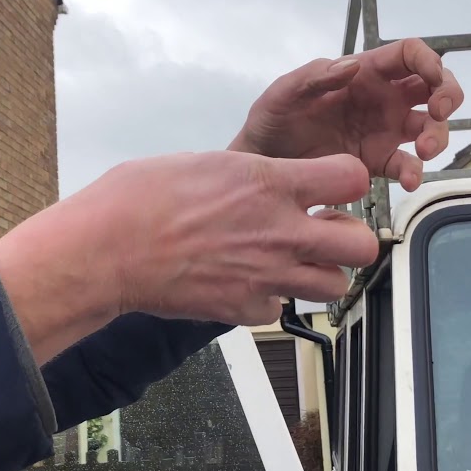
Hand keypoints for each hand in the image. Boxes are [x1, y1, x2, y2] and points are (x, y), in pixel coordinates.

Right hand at [0, 150, 376, 362]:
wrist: (107, 249)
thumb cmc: (140, 198)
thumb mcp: (207, 162)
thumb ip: (253, 174)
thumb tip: (268, 178)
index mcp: (270, 183)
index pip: (354, 178)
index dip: (349, 181)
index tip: (336, 184)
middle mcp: (279, 232)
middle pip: (362, 245)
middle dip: (351, 237)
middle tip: (326, 231)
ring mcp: (266, 275)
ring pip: (334, 285)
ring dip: (320, 272)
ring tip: (292, 261)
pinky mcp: (245, 309)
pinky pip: (280, 308)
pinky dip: (270, 298)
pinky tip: (248, 282)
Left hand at [228, 38, 463, 190]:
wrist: (261, 166)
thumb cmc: (271, 121)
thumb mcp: (284, 93)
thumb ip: (313, 76)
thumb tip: (352, 66)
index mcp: (365, 73)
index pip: (410, 55)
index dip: (429, 62)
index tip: (432, 80)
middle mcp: (382, 99)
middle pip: (433, 87)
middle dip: (448, 95)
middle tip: (438, 113)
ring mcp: (383, 131)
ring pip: (430, 126)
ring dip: (438, 136)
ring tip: (424, 151)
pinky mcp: (377, 162)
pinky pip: (407, 164)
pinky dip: (415, 172)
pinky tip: (408, 181)